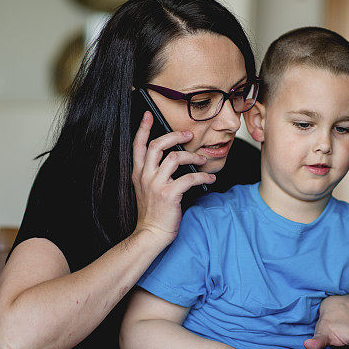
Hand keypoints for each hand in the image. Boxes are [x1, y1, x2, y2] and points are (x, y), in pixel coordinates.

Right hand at [131, 112, 215, 243]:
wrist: (151, 233)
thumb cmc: (153, 211)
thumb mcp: (146, 188)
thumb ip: (154, 172)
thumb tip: (173, 157)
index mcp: (138, 173)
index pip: (138, 145)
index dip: (143, 128)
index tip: (148, 115)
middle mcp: (145, 176)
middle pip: (158, 145)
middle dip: (175, 136)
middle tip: (189, 135)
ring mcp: (156, 185)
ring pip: (175, 158)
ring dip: (193, 156)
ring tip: (203, 159)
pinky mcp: (169, 195)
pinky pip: (189, 178)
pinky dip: (203, 177)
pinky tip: (210, 180)